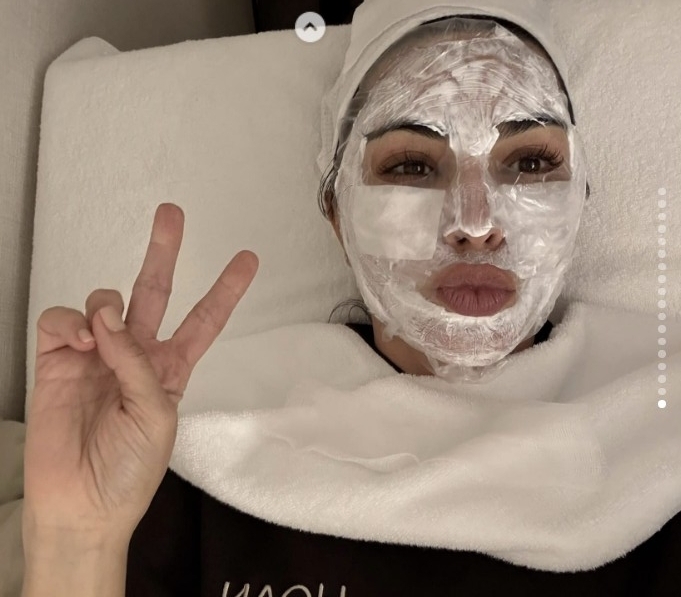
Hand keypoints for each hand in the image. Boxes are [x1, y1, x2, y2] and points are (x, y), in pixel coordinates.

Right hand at [23, 203, 257, 546]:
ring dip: (106, 306)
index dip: (225, 289)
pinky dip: (71, 321)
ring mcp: (96, 354)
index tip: (247, 259)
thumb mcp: (157, 416)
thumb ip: (138, 364)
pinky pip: (63, 319)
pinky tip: (77, 340)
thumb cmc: (129, 470)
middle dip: (163, 251)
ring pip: (105, 299)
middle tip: (171, 213)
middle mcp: (135, 354)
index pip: (204, 320)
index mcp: (171, 369)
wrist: (82, 505)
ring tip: (101, 335)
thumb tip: (108, 318)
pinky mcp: (57, 358)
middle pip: (154, 290)